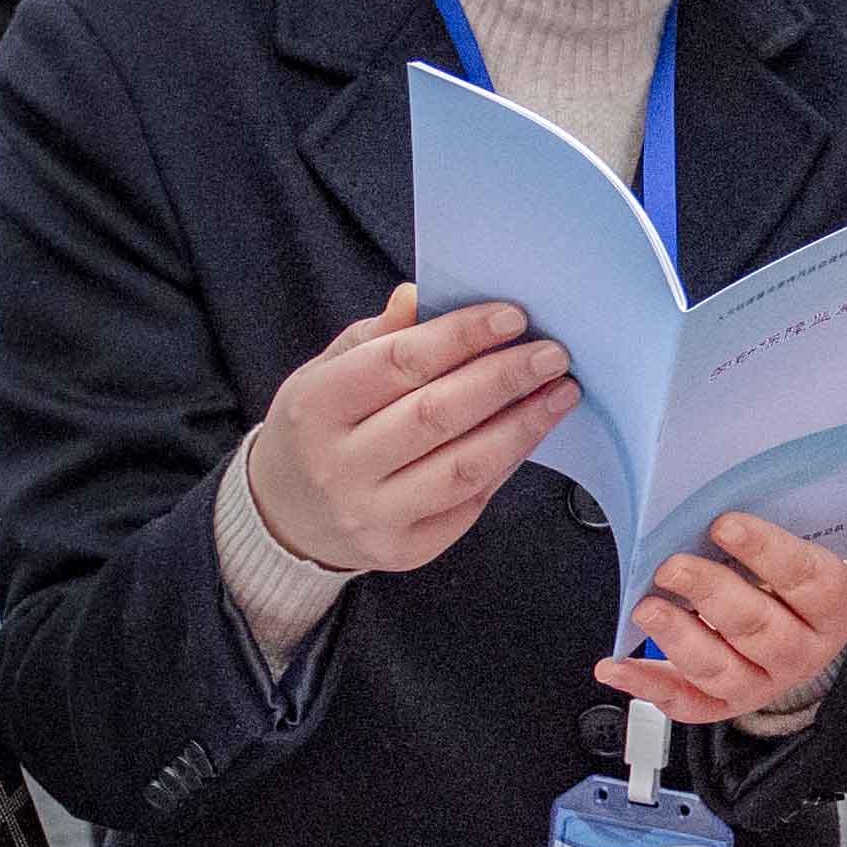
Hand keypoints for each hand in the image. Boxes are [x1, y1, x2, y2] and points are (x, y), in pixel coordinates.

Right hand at [241, 283, 575, 581]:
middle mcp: (338, 466)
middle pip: (438, 415)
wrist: (286, 514)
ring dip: (522, 427)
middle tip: (552, 354)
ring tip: (560, 394)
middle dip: (505, 379)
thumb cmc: (318, 428)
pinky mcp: (403, 550)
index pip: (399, 363)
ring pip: (463, 467)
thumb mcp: (326, 372)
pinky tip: (530, 433)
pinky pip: (469, 503)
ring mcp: (370, 515)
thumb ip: (376, 337)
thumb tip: (420, 296)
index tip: (513, 316)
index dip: (461, 336)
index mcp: (314, 407)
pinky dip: (506, 464)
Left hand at [605, 510, 846, 732]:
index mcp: (832, 605)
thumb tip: (709, 500)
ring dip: (678, 637)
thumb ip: (769, 528)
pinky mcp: (729, 704)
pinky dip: (647, 685)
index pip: (804, 578)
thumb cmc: (792, 574)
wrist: (802, 623)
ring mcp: (766, 682)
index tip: (723, 524)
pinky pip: (688, 703)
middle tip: (672, 566)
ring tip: (647, 608)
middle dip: (709, 593)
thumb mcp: (799, 543)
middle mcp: (803, 650)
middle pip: (758, 628)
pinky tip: (616, 666)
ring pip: (721, 669)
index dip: (765, 549)